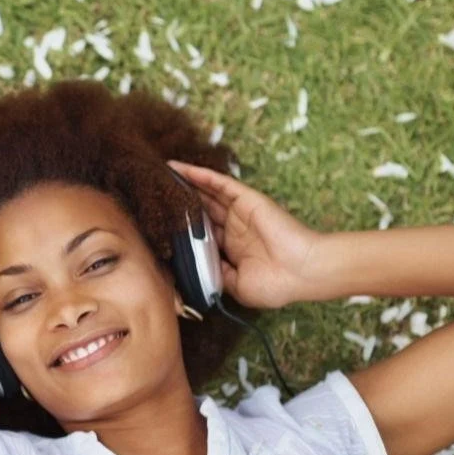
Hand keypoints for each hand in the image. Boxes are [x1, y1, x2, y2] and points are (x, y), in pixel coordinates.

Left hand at [167, 160, 326, 309]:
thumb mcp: (235, 286)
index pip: (199, 234)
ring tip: (158, 175)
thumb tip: (192, 268)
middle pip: (198, 210)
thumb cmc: (276, 285)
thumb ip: (214, 273)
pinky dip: (198, 175)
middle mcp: (233, 228)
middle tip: (151, 193)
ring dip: (183, 184)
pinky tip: (178, 169)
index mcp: (231, 250)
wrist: (302, 272)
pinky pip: (218, 183)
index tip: (155, 223)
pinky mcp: (246, 199)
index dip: (179, 227)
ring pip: (205, 193)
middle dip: (176, 203)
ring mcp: (239, 212)